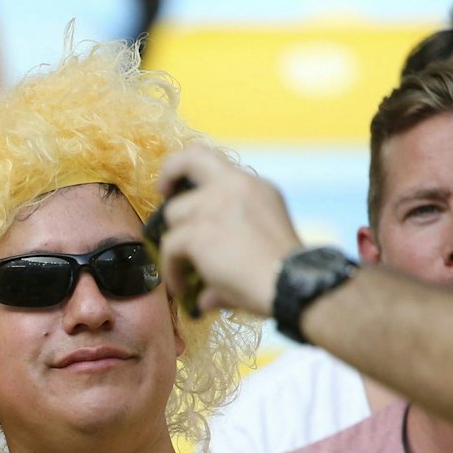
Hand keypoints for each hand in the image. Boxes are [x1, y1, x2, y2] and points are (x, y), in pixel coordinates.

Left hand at [155, 143, 300, 317]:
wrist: (290, 282)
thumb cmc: (281, 270)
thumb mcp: (259, 243)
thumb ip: (230, 252)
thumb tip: (205, 294)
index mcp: (254, 186)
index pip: (215, 162)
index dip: (191, 169)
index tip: (177, 186)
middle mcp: (235, 186)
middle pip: (191, 158)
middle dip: (170, 170)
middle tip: (162, 192)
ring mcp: (215, 205)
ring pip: (173, 214)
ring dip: (173, 244)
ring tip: (183, 272)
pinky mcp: (198, 231)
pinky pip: (169, 247)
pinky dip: (171, 270)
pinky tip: (182, 288)